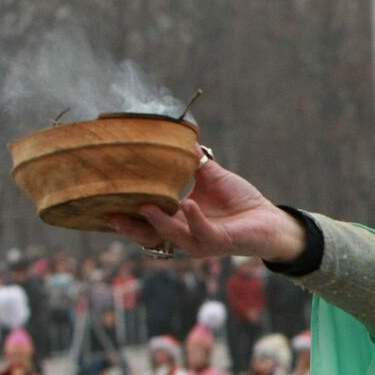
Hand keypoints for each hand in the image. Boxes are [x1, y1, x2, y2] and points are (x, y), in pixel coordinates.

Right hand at [109, 151, 305, 262]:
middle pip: (149, 235)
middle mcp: (184, 235)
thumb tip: (176, 133)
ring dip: (159, 222)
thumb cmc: (239, 201)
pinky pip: (203, 233)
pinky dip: (194, 219)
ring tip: (147, 205)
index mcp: (177, 220)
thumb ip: (192, 160)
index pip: (145, 220)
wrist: (269, 219)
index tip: (105, 200)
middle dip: (130, 227)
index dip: (126, 214)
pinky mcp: (219, 241)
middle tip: (112, 214)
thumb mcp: (211, 177)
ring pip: (172, 236)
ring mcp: (200, 241)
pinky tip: (188, 204)